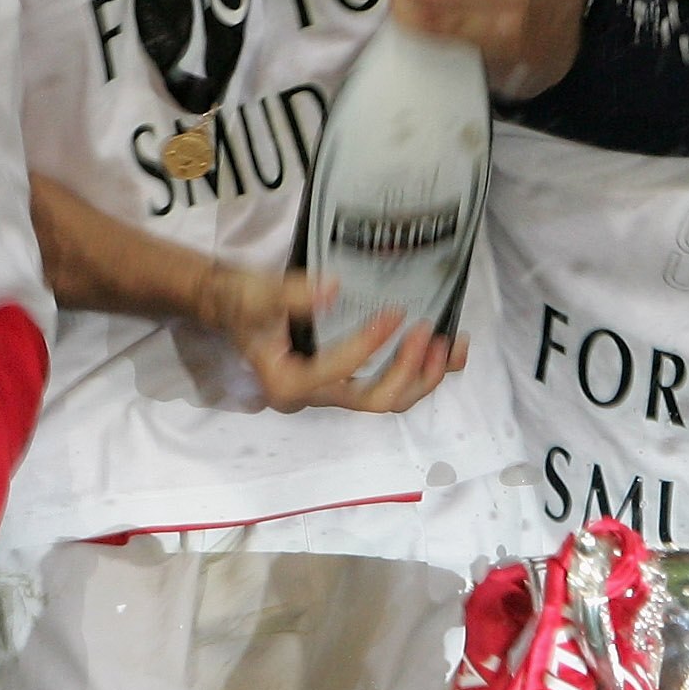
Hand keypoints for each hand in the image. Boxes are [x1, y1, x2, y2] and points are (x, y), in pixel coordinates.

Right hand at [198, 262, 465, 415]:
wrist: (237, 307)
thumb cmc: (243, 302)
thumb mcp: (256, 294)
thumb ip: (291, 295)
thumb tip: (332, 289)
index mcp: (287, 382)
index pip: (336, 371)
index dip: (369, 345)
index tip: (394, 313)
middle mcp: (314, 396)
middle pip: (373, 400)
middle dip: (407, 369)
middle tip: (426, 331)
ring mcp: (335, 390)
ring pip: (390, 399)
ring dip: (425, 376)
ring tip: (451, 343)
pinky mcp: (350, 379)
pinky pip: (394, 385)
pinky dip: (426, 371)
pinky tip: (452, 349)